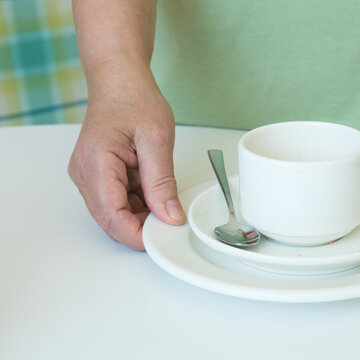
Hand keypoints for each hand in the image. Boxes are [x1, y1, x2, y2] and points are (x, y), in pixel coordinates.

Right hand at [68, 72, 184, 249]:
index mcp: (96, 163)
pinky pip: (116, 200)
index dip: (137, 234)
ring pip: (113, 213)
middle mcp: (84, 173)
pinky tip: (153, 191)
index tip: (162, 238)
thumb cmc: (134, 100)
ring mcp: (87, 175)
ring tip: (164, 198)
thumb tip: (170, 216)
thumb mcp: (157, 140)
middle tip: (170, 221)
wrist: (119, 81)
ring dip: (140, 214)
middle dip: (140, 226)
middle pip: (110, 219)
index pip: (111, 215)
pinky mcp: (96, 175)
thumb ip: (162, 182)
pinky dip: (137, 203)